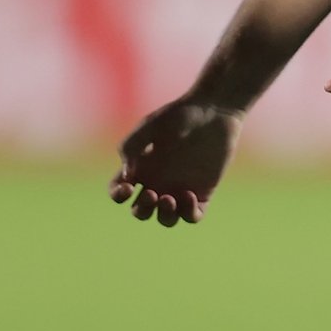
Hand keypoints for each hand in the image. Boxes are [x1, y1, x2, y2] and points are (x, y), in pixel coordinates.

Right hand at [108, 96, 243, 226]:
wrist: (213, 111)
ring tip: (169, 199)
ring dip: (164, 216)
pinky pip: (193, 216)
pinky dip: (188, 213)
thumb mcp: (149, 126)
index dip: (118, 195)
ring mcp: (180, 189)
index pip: (120, 191)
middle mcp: (159, 182)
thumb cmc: (179, 115)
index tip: (128, 186)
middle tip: (153, 194)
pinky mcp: (203, 192)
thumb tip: (125, 176)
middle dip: (143, 210)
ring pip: (167, 219)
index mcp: (141, 167)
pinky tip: (189, 195)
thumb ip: (131, 147)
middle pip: (142, 212)